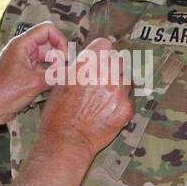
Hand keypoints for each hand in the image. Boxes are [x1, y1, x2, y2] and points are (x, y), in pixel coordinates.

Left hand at [0, 21, 67, 124]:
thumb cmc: (3, 92)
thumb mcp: (34, 83)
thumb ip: (56, 75)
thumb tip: (74, 71)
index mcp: (22, 44)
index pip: (47, 30)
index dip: (60, 40)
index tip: (64, 57)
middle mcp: (22, 50)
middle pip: (49, 44)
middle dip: (58, 56)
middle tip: (62, 72)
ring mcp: (23, 62)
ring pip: (46, 58)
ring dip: (54, 68)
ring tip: (57, 81)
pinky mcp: (24, 74)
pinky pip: (41, 70)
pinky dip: (48, 76)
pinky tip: (50, 88)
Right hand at [37, 37, 133, 157]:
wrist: (67, 141)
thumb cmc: (58, 113)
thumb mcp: (60, 83)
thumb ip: (78, 67)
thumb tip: (88, 59)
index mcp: (86, 64)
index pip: (105, 44)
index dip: (102, 52)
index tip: (100, 58)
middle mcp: (105, 74)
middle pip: (119, 60)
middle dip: (112, 68)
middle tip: (103, 81)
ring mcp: (118, 91)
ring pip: (126, 79)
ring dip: (118, 85)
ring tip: (104, 98)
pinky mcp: (126, 108)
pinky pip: (128, 98)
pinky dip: (120, 103)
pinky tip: (108, 111)